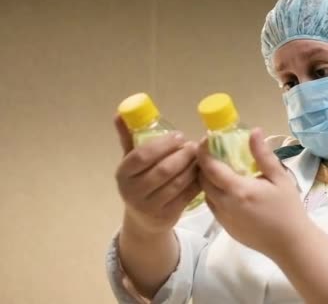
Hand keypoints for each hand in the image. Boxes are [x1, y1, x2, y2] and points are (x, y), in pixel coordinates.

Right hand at [114, 115, 200, 237]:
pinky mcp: (167, 216)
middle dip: (182, 155)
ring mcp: (150, 206)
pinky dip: (197, 182)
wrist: (143, 220)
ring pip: (177, 183)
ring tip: (200, 156)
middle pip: (163, 170)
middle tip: (194, 145)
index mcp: (123, 174)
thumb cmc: (139, 182)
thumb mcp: (131, 162)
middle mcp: (133, 192)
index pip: (142, 156)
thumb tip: (120, 112)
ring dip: (192, 167)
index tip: (179, 136)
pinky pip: (186, 196)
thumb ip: (128, 137)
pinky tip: (202, 172)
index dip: (163, 144)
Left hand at [197, 128, 310, 257]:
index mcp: (238, 190)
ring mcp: (223, 218)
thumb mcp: (280, 178)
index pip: (210, 167)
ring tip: (220, 168)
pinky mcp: (225, 227)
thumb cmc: (288, 208)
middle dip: (203, 163)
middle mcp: (224, 204)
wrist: (290, 243)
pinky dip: (214, 193)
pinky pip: (212, 206)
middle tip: (213, 151)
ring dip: (207, 179)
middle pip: (202, 180)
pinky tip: (228, 188)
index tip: (207, 139)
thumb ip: (263, 155)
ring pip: (205, 193)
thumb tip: (254, 131)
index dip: (204, 151)